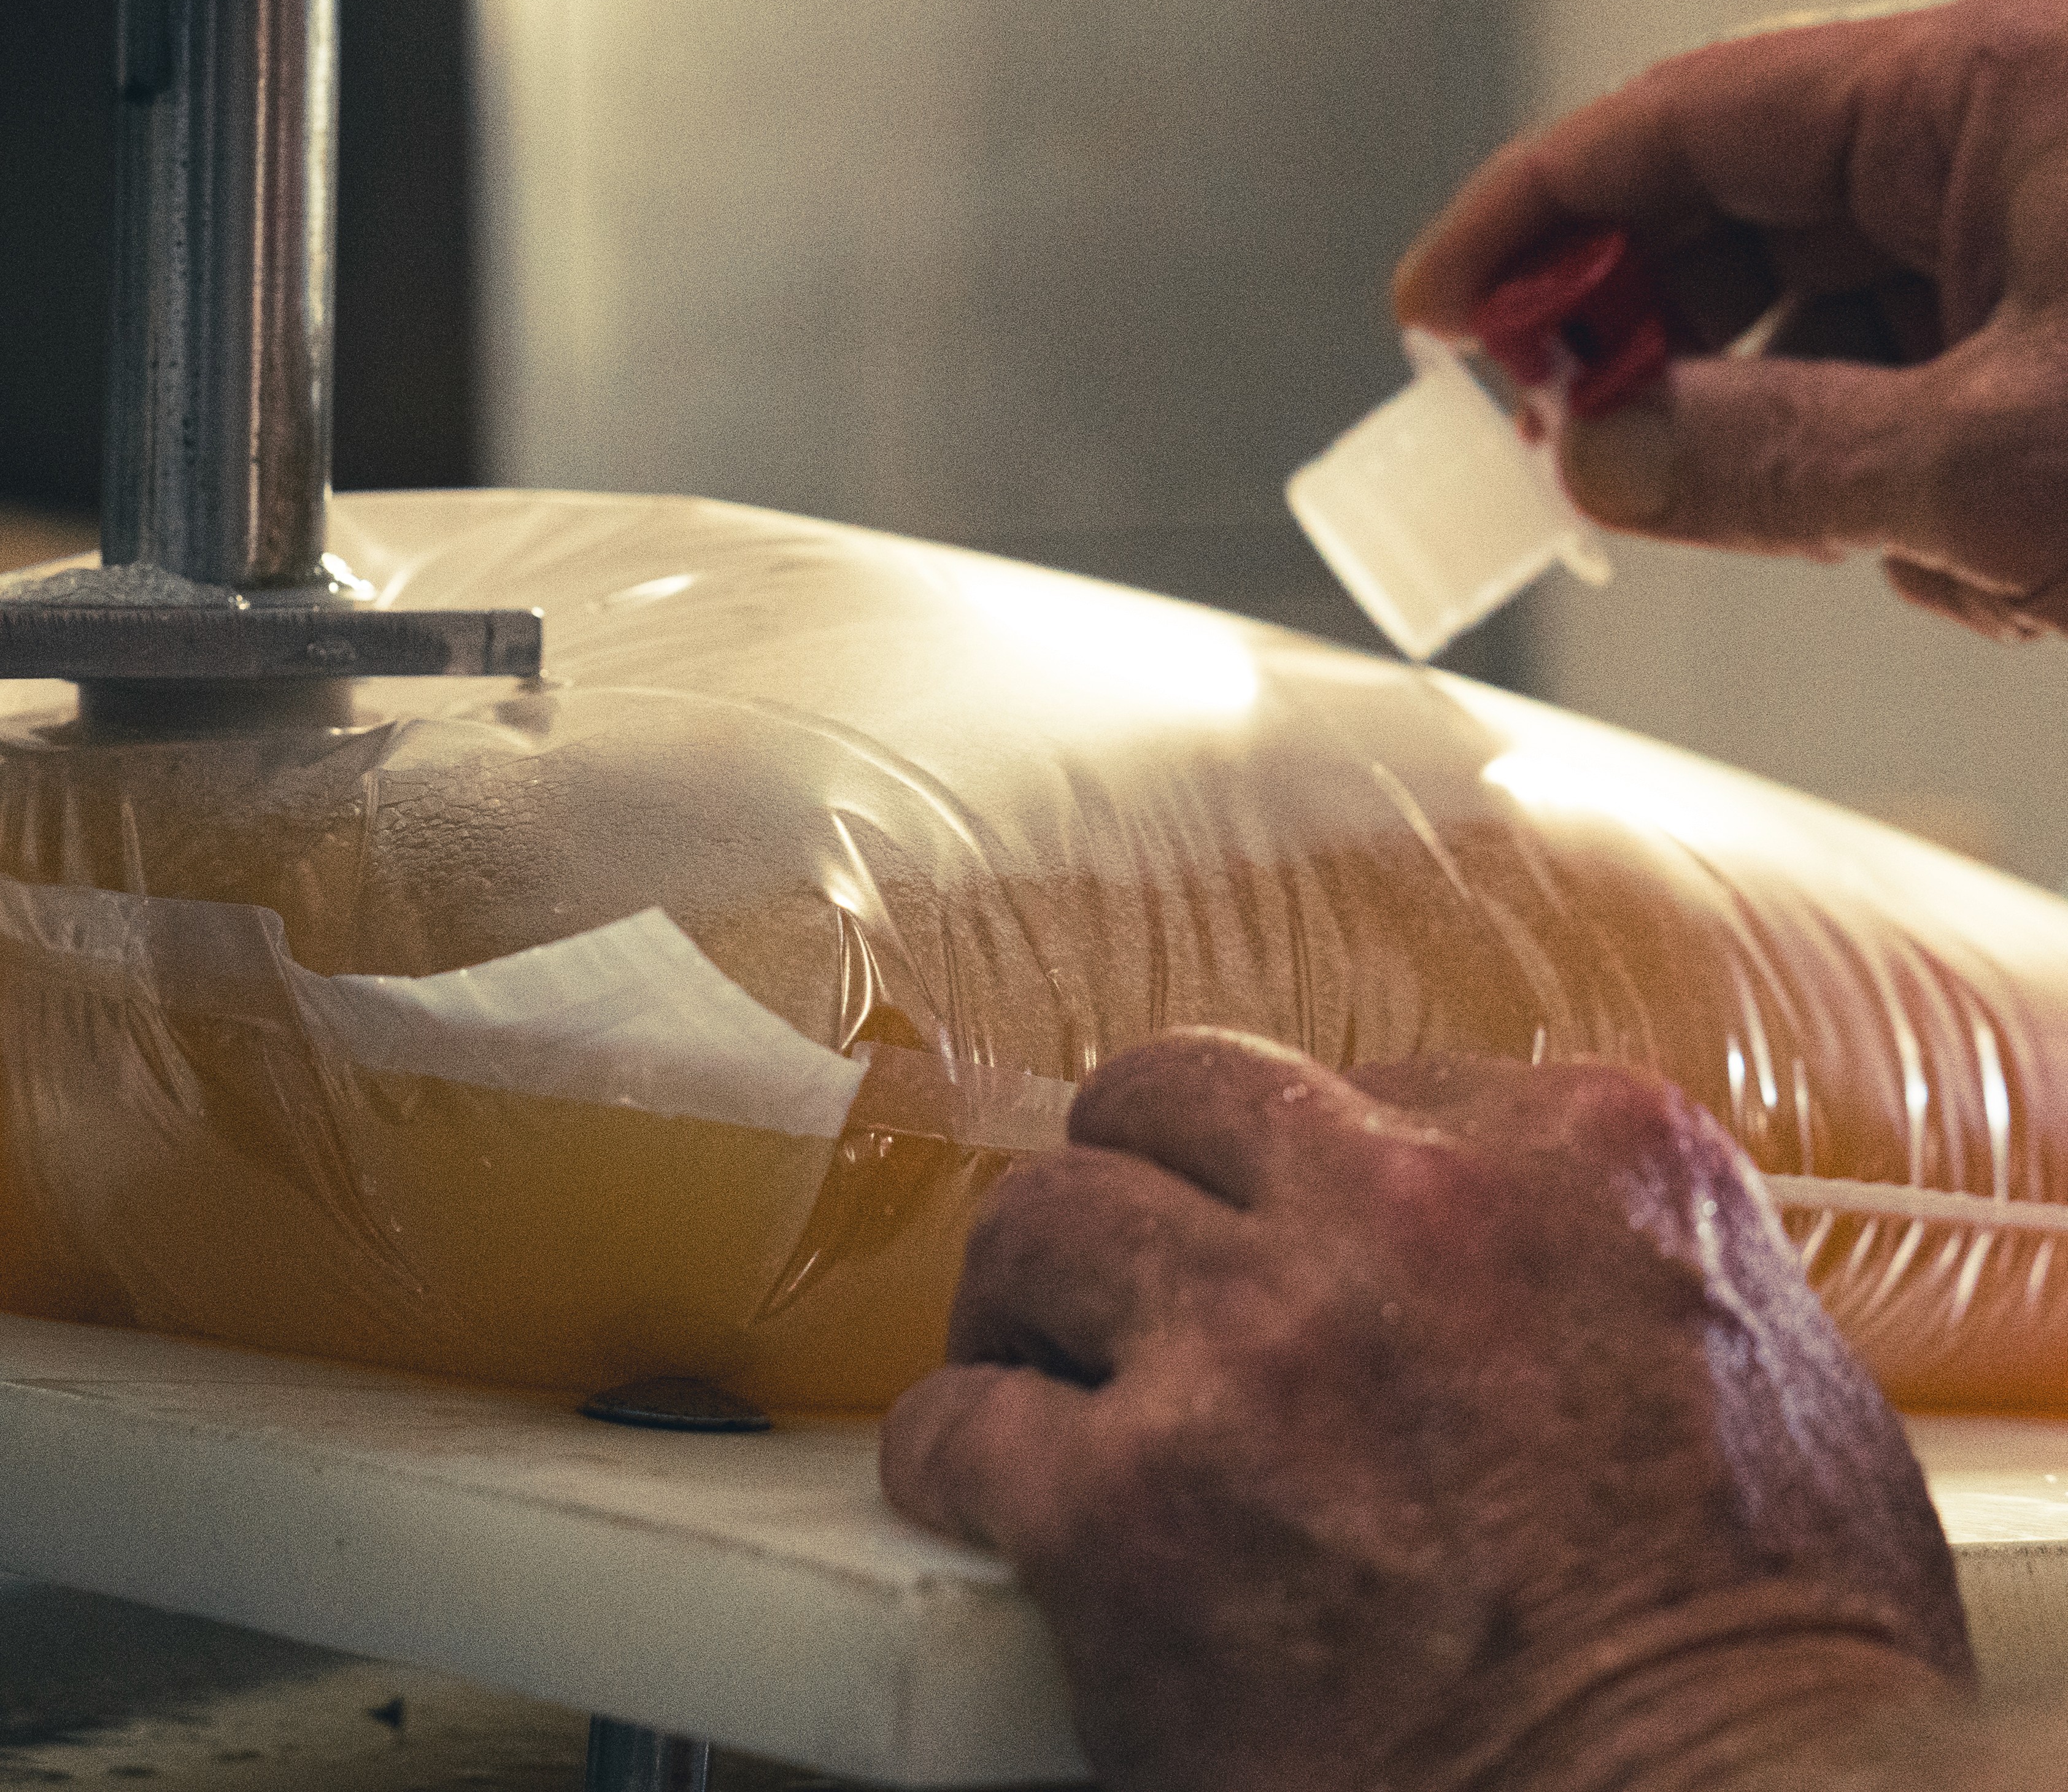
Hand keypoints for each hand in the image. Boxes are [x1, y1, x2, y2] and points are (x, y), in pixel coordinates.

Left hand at [879, 1030, 1971, 1791]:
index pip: (1353, 1081)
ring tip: (1034, 1368)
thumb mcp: (1764, 1362)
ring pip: (1039, 1225)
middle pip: (1167, 1103)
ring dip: (1026, 1302)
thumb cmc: (1775, 1650)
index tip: (1271, 1238)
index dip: (1290, 1174)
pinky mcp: (1128, 1504)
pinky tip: (981, 1491)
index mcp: (1579, 1151)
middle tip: (1116, 1273)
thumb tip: (1499, 1243)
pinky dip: (955, 1455)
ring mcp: (1250, 1350)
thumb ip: (1603, 1254)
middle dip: (1134, 1184)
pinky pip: (960, 1423)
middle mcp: (1400, 1210)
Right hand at [1394, 0, 2067, 637]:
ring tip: (1787, 516)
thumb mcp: (2009, 462)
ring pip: (1825, 311)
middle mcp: (2010, 134)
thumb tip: (1598, 463)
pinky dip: (1889, 467)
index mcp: (1988, 90)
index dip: (1531, 215)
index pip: (1684, 116)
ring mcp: (2049, 225)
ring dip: (1779, 430)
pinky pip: (1917, 371)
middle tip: (1559, 442)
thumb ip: (1779, 460)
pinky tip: (1926, 538)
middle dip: (1643, 343)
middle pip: (1740, 211)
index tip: (1434, 310)